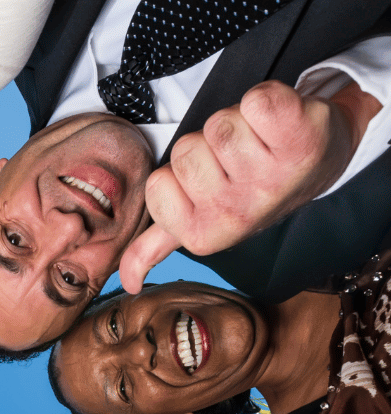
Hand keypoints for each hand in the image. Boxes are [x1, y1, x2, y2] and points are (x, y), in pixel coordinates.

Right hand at [120, 81, 359, 291]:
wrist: (317, 164)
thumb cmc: (250, 188)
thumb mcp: (200, 223)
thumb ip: (155, 248)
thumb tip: (125, 285)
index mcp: (204, 235)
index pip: (157, 183)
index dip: (178, 174)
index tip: (208, 183)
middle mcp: (237, 213)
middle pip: (185, 150)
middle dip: (206, 146)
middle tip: (236, 160)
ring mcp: (270, 178)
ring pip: (219, 123)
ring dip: (237, 122)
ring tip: (259, 142)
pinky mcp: (300, 138)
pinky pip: (258, 100)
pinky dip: (267, 98)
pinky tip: (281, 123)